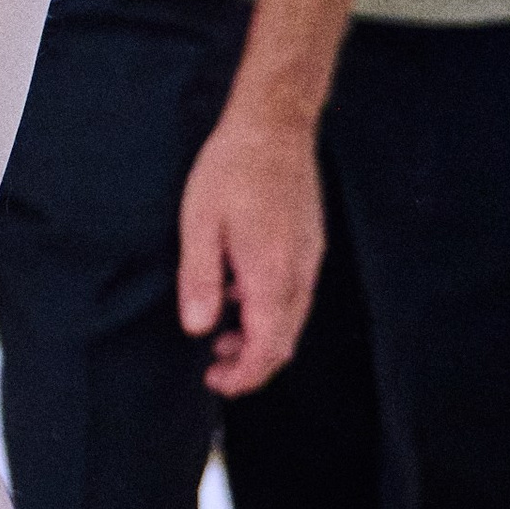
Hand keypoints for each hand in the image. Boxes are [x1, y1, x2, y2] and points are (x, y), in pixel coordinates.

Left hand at [176, 103, 325, 395]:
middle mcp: (300, 274)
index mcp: (272, 275)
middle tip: (214, 368)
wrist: (274, 126)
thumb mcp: (199, 223)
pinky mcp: (311, 244)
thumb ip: (200, 280)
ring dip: (261, 337)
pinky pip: (296, 294)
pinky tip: (241, 292)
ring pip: (293, 319)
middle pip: (284, 341)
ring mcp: (311, 259)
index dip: (244, 376)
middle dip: (252, 363)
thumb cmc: (230, 169)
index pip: (267, 349)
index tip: (216, 382)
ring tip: (221, 333)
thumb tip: (198, 329)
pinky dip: (270, 310)